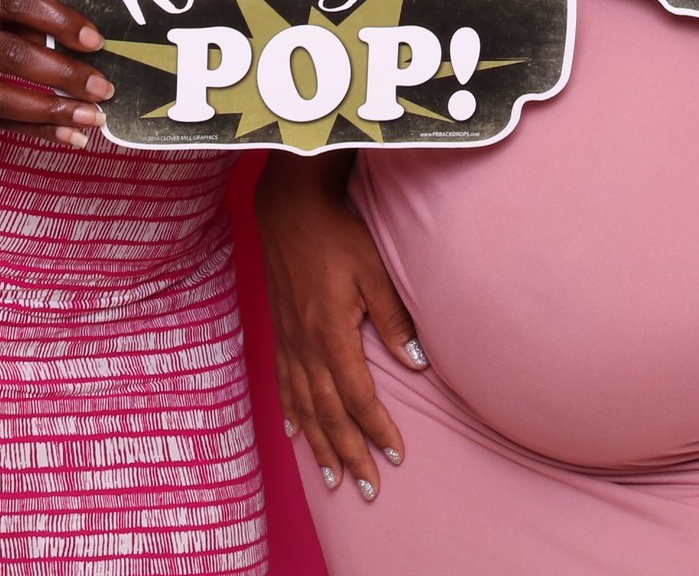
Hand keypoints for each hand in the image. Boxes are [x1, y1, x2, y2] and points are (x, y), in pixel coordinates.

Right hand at [0, 0, 112, 147]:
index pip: (15, 3)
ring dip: (52, 112)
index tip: (95, 41)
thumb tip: (79, 49)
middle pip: (8, 55)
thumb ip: (28, 18)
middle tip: (102, 87)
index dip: (58, 20)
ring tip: (93, 118)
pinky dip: (35, 131)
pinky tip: (70, 136)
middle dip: (62, 74)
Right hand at [257, 153, 424, 503]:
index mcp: (331, 334)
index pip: (357, 397)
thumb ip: (396, 320)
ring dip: (319, 445)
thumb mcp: (375, 272)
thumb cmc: (338, 234)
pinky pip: (284, 384)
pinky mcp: (280, 332)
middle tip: (366, 489)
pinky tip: (294, 432)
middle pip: (327, 413)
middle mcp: (305, 345)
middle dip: (348, 454)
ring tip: (333, 478)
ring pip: (303, 407)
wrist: (290, 208)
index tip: (395, 456)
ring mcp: (288, 341)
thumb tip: (418, 365)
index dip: (376, 429)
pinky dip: (291, 413)